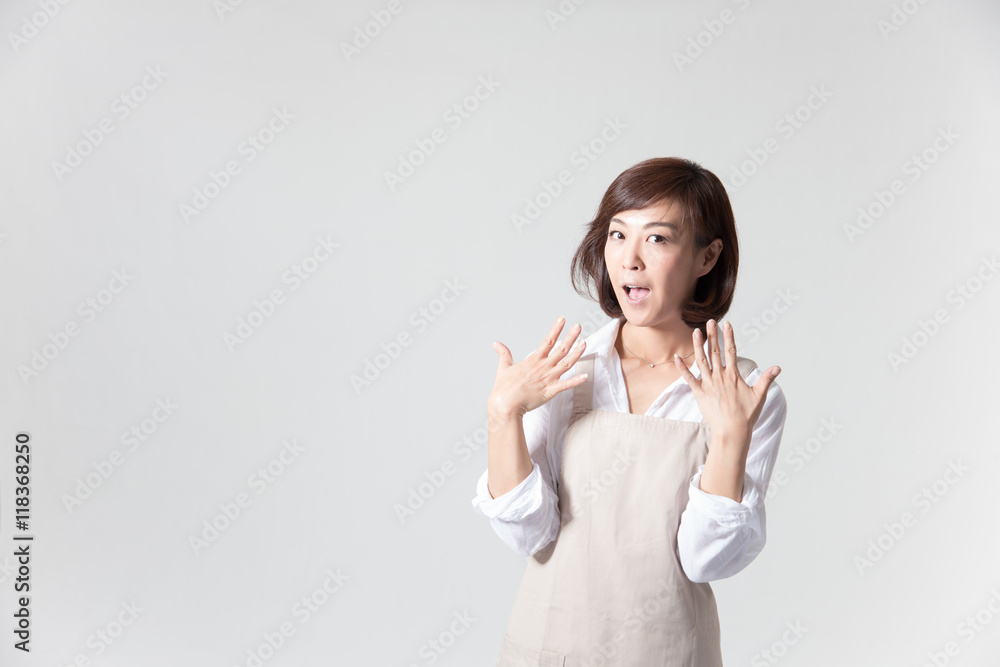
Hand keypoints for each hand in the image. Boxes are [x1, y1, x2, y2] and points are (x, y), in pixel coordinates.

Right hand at [488, 316, 588, 419]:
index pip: (547, 341)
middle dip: (571, 337)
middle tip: (578, 327)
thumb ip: (503, 354)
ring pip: (566, 364)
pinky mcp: (550, 391)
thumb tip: (496, 343)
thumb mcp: (503, 367)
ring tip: (584, 343)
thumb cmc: (504, 389)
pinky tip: (585, 375)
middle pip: (560, 349)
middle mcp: (543, 367)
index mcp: (533, 361)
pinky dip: (576, 381)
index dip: (556, 329)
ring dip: (577, 353)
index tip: (562, 319)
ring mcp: (548, 379)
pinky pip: (566, 385)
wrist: (505, 405)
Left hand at [674, 319, 780, 446]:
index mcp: (733, 376)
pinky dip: (682, 368)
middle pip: (716, 352)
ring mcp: (708, 384)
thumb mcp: (759, 395)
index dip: (729, 336)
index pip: (731, 351)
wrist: (732, 431)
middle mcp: (720, 377)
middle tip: (710, 322)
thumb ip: (766, 379)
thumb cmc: (746, 415)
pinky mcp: (699, 393)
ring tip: (696, 332)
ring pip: (702, 361)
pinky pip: (689, 378)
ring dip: (698, 346)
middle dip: (713, 335)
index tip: (727, 324)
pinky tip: (677, 357)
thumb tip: (778, 367)